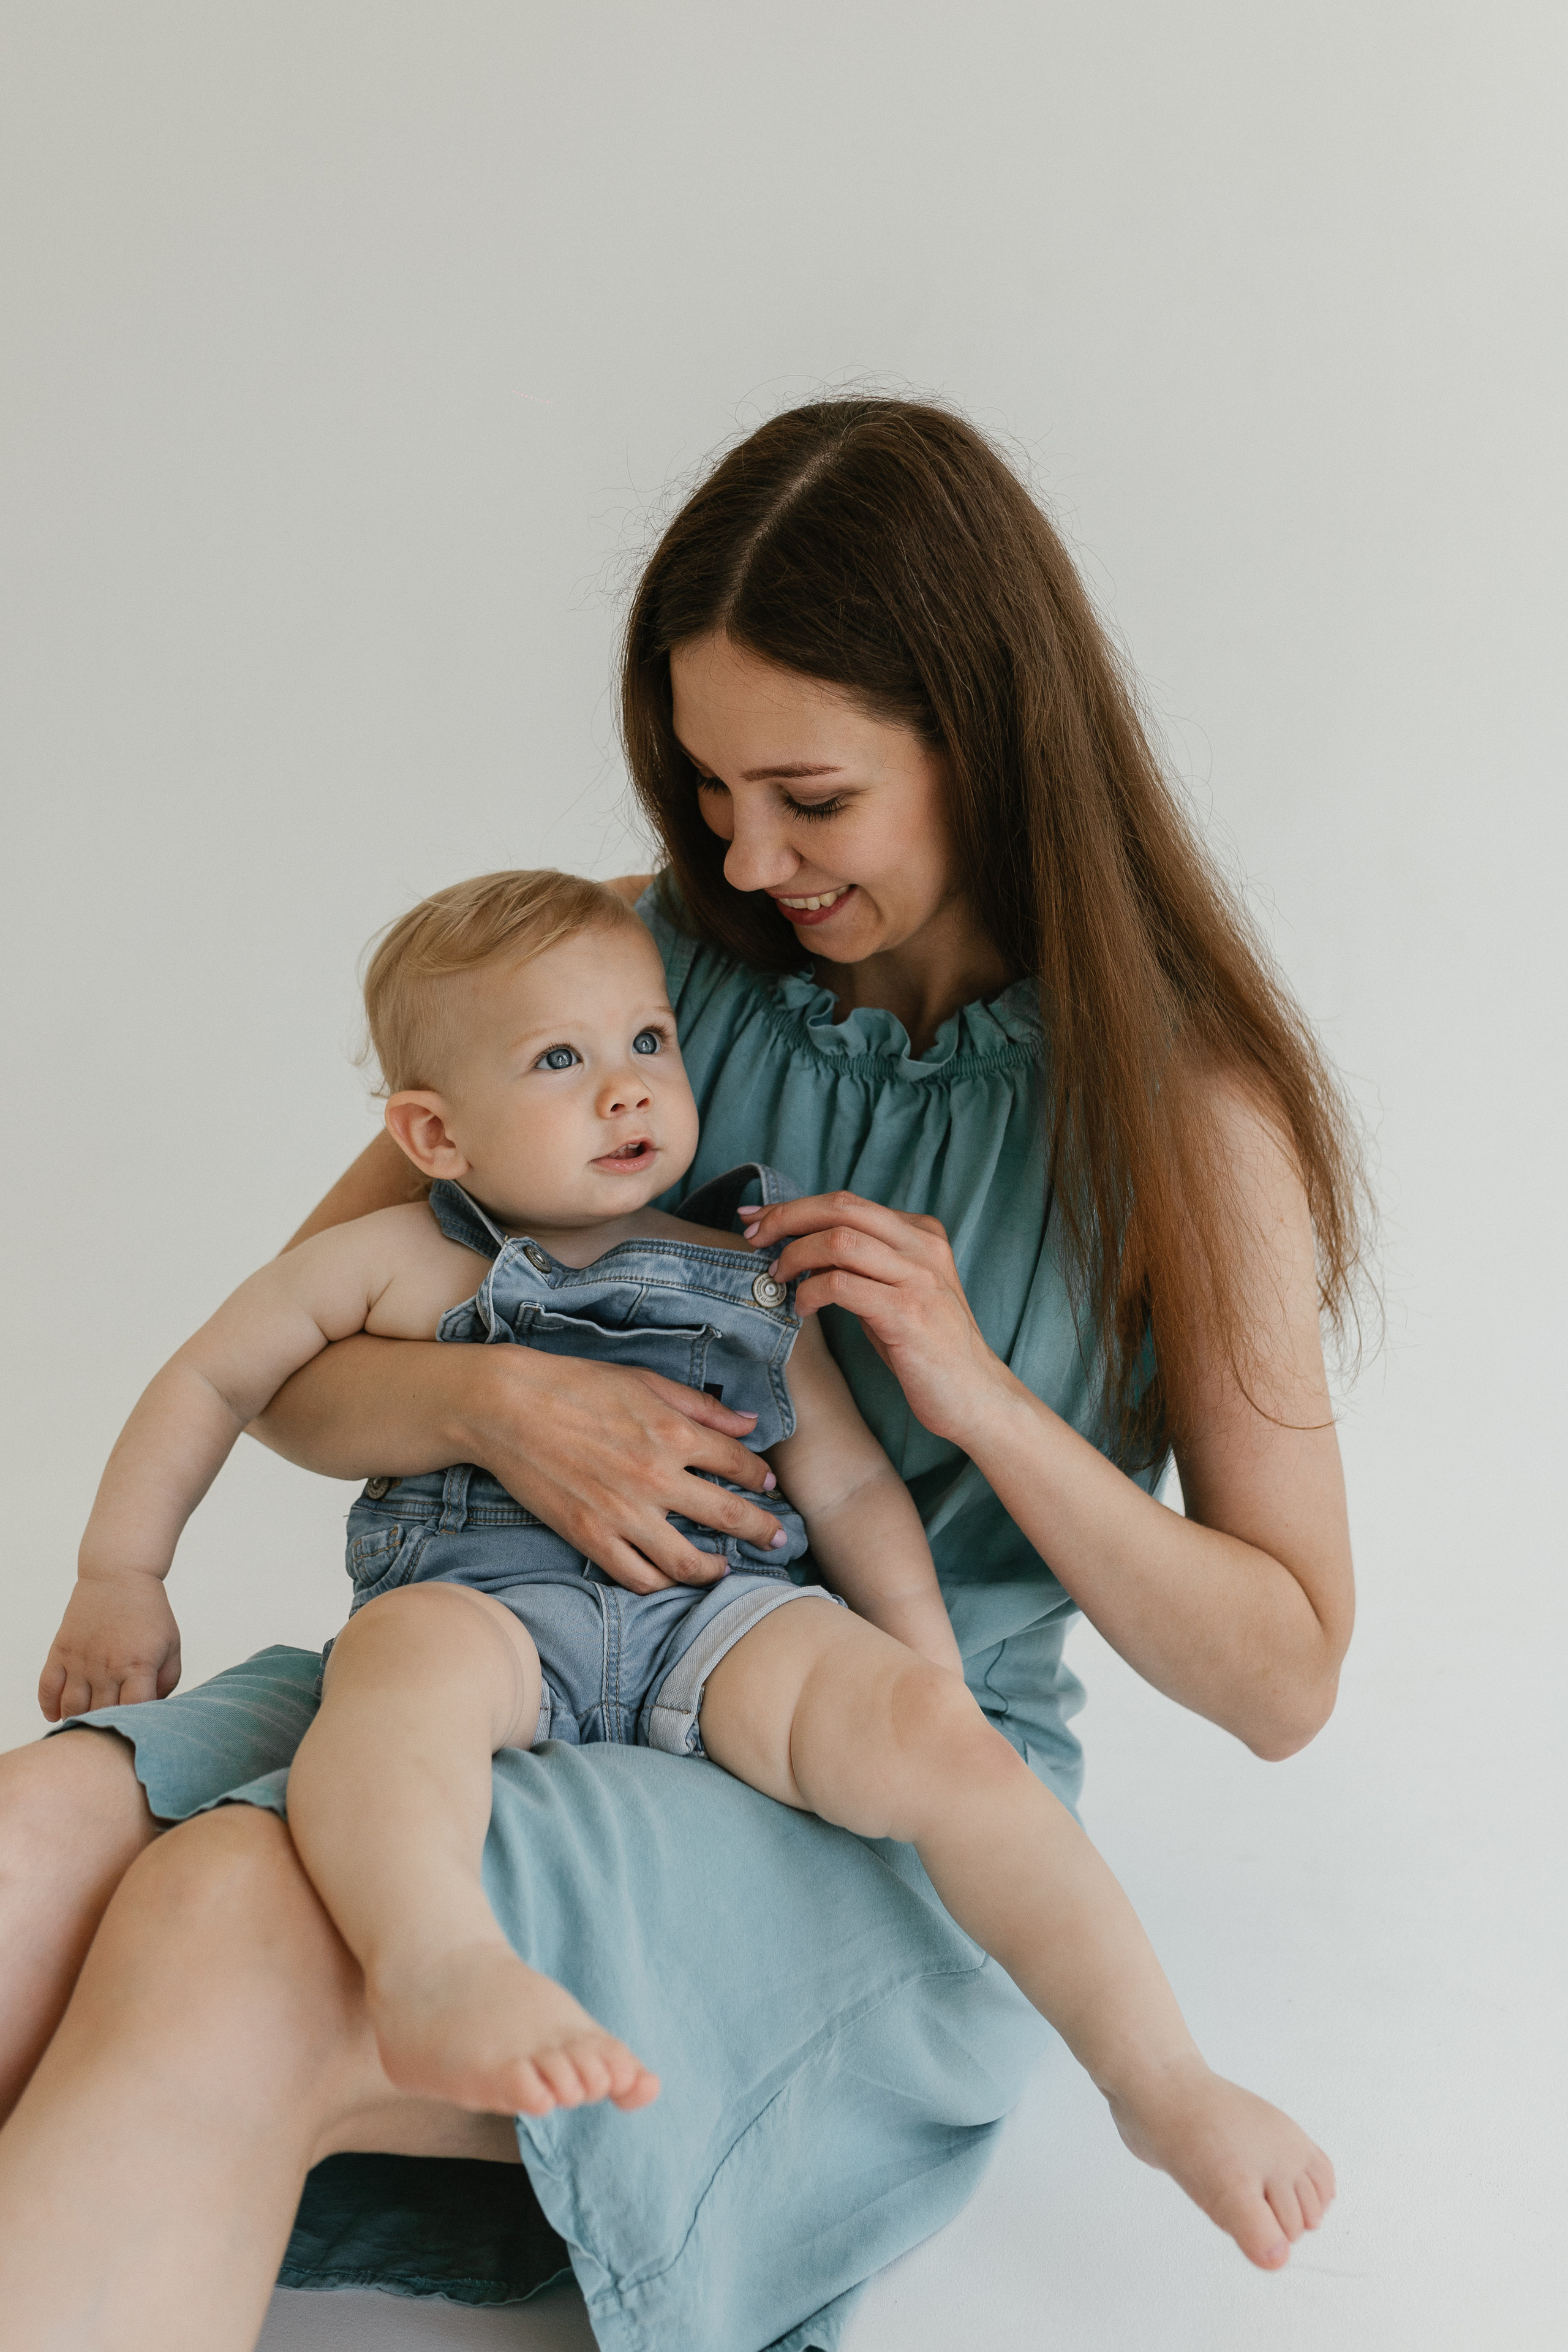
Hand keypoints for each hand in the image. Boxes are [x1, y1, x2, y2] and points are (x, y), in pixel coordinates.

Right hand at [39, 1572, 182, 1719]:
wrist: (119, 1576)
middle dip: (107, 1726)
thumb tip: (151, 1710)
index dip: (136, 1724)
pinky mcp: (60, 1651)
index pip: (134, 1710)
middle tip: (111, 1731)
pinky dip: (49, 1706)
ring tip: (87, 1725)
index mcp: (137, 1664)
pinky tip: (57, 1715)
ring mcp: (80, 1660)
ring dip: (78, 1721)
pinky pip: (47, 1688)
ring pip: (72, 1707)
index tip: (137, 1727)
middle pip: (101, 1714)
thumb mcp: (171, 1645)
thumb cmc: (149, 1613)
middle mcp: (106, 1666)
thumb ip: (167, 1681)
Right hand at [464, 1349, 788, 1594]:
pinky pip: (639, 1577)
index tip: (768, 1485)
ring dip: (717, 1569)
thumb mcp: (645, 1381)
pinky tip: (671, 1576)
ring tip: (726, 1568)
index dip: (761, 1476)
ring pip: (689, 1562)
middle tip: (777, 1540)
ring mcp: (624, 1513)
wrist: (507, 1407)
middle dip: (762, 1530)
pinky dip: (661, 1583)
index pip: (739, 1464)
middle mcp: (657, 1478)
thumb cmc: (576, 1385)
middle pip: (730, 1516)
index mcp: (674, 1433)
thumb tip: (749, 1422)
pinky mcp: (590, 1537)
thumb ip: (701, 1406)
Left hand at [740, 1192, 1011, 1448]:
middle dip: (786, 1218)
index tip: (758, 1218)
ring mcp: (918, 1277)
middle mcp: (923, 1245)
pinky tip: (804, 1308)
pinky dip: (811, 1292)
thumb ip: (862, 1263)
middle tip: (753, 1237)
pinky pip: (842, 1285)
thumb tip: (801, 1246)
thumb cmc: (926, 1347)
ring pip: (839, 1241)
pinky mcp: (908, 1313)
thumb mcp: (897, 1290)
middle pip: (840, 1208)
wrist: (975, 1395)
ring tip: (778, 1277)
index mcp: (921, 1232)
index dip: (794, 1207)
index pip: (847, 1203)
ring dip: (795, 1255)